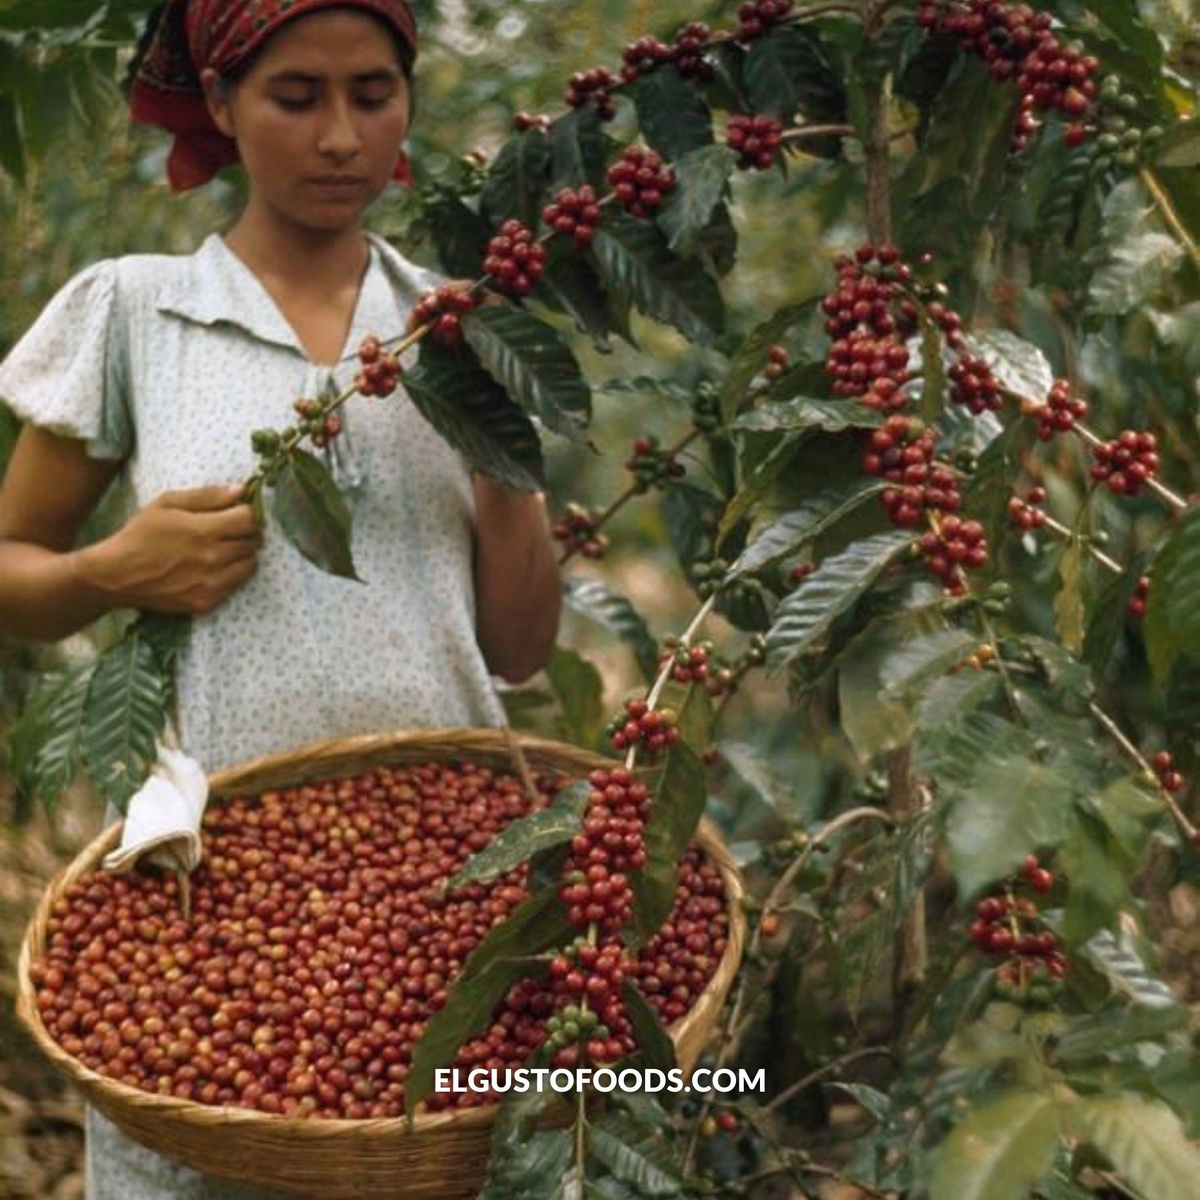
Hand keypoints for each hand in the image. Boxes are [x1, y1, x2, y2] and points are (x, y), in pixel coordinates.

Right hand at [78, 485, 262, 615]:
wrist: (115, 577)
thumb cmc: (140, 534)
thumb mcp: (167, 504)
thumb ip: (207, 496)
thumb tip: (241, 490)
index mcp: (203, 531)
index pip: (250, 519)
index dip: (248, 512)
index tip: (239, 512)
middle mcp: (213, 558)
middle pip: (254, 541)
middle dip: (246, 532)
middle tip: (228, 530)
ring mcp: (212, 584)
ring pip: (251, 563)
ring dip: (242, 554)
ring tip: (220, 549)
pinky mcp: (207, 602)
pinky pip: (236, 584)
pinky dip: (230, 574)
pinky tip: (211, 568)